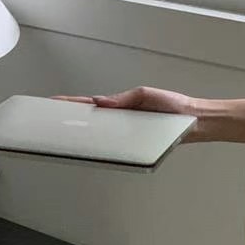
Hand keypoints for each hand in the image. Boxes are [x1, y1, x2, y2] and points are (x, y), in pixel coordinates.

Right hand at [53, 87, 199, 139]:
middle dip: (70, 119)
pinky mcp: (135, 144)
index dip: (72, 103)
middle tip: (51, 121)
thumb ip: (124, 99)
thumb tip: (101, 101)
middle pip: (90, 120)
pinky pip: (116, 146)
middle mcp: (120, 118)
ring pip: (101, 135)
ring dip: (84, 135)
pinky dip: (102, 147)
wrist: (193, 120)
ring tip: (65, 136)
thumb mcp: (146, 95)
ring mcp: (126, 132)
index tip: (53, 102)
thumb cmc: (173, 105)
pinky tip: (93, 149)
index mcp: (120, 104)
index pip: (90, 102)